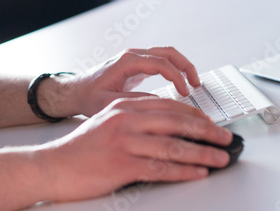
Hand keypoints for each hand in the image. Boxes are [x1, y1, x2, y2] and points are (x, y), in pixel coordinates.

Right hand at [36, 96, 232, 201]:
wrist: (52, 166)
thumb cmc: (81, 149)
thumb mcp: (108, 124)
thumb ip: (136, 121)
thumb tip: (170, 129)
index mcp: (124, 106)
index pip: (169, 106)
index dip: (196, 115)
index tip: (213, 124)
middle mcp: (126, 119)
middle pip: (177, 122)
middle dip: (207, 132)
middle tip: (227, 139)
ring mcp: (124, 141)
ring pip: (173, 145)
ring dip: (203, 153)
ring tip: (220, 158)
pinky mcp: (121, 164)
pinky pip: (161, 167)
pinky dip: (184, 171)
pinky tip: (198, 173)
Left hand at [39, 46, 200, 119]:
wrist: (75, 92)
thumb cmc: (88, 98)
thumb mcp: (111, 104)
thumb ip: (135, 102)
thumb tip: (160, 103)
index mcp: (127, 62)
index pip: (160, 63)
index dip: (177, 77)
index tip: (185, 92)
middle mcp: (132, 56)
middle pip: (168, 53)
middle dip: (186, 67)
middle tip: (196, 85)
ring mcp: (134, 58)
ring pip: (166, 54)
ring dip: (182, 66)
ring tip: (193, 83)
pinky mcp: (136, 64)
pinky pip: (161, 61)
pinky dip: (175, 68)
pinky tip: (180, 83)